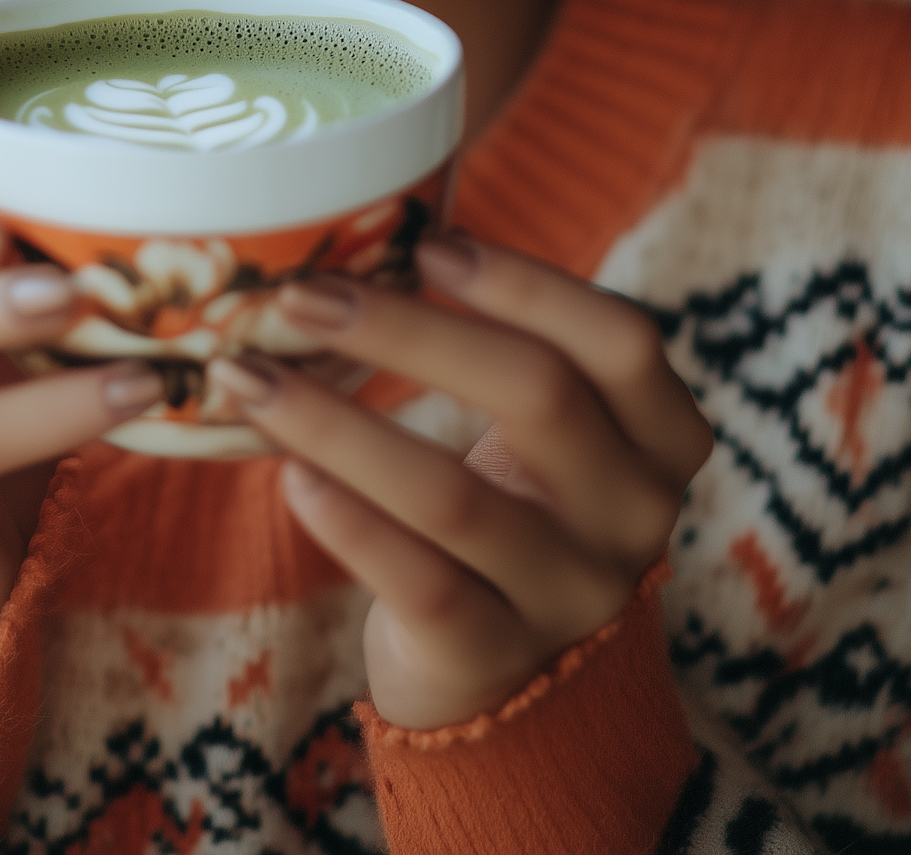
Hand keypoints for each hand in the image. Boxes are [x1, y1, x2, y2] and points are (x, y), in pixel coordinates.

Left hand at [209, 233, 710, 729]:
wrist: (519, 680)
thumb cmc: (517, 501)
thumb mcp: (552, 428)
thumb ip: (506, 344)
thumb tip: (371, 229)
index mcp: (662, 437)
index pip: (622, 340)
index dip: (526, 284)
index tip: (426, 241)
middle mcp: (633, 515)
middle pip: (538, 395)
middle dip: (408, 330)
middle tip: (302, 294)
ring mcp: (569, 593)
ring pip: (454, 496)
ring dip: (337, 426)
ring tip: (249, 376)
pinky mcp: (495, 657)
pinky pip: (419, 582)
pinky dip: (349, 523)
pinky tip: (289, 475)